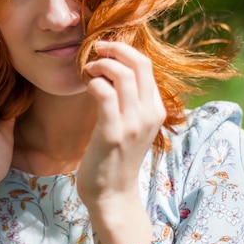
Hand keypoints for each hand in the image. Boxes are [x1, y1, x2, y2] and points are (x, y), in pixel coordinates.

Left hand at [77, 41, 164, 209]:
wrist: (113, 195)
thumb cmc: (116, 158)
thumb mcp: (132, 126)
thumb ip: (130, 101)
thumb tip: (113, 72)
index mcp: (156, 110)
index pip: (147, 66)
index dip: (125, 51)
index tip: (106, 50)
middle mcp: (150, 114)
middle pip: (140, 63)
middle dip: (116, 48)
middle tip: (96, 49)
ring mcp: (133, 124)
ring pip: (122, 74)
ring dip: (101, 65)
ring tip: (89, 69)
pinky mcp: (113, 133)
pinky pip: (105, 94)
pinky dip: (94, 83)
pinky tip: (87, 86)